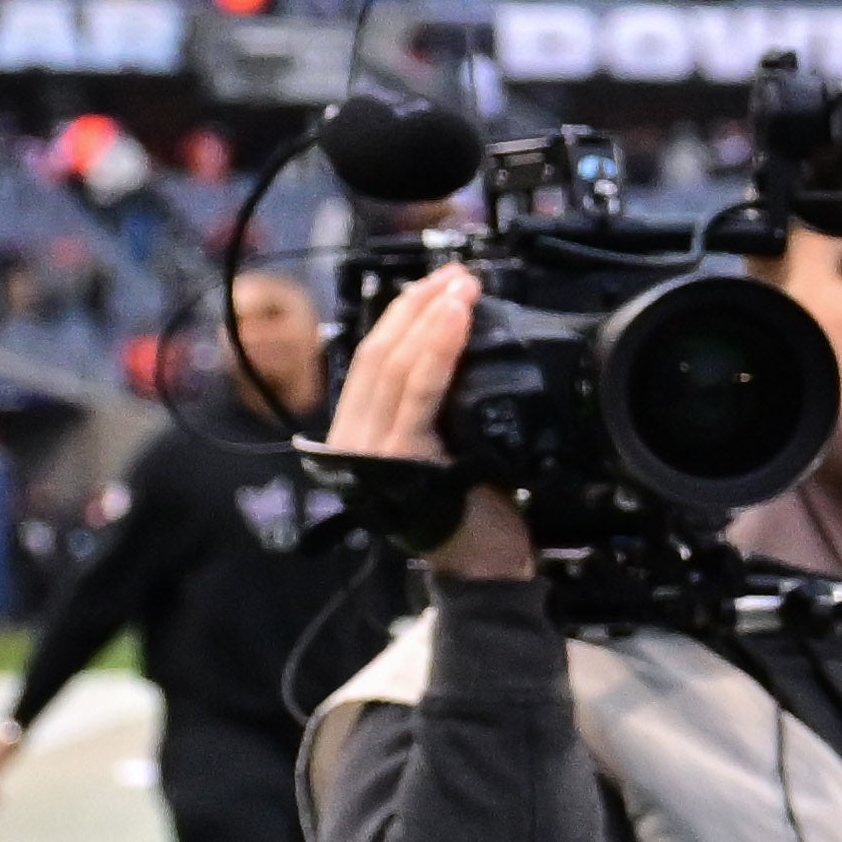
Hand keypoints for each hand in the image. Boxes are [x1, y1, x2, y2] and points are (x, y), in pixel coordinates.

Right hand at [325, 265, 534, 580]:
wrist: (485, 566)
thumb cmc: (471, 508)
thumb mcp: (448, 446)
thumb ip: (434, 407)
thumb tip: (453, 346)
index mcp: (361, 432)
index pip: (373, 360)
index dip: (402, 315)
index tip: (438, 282)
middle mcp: (356, 439)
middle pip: (380, 356)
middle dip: (418, 307)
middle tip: (457, 275)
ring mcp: (374, 451)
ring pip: (394, 368)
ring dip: (431, 319)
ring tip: (461, 287)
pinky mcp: (401, 461)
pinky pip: (419, 396)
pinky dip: (438, 353)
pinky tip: (455, 322)